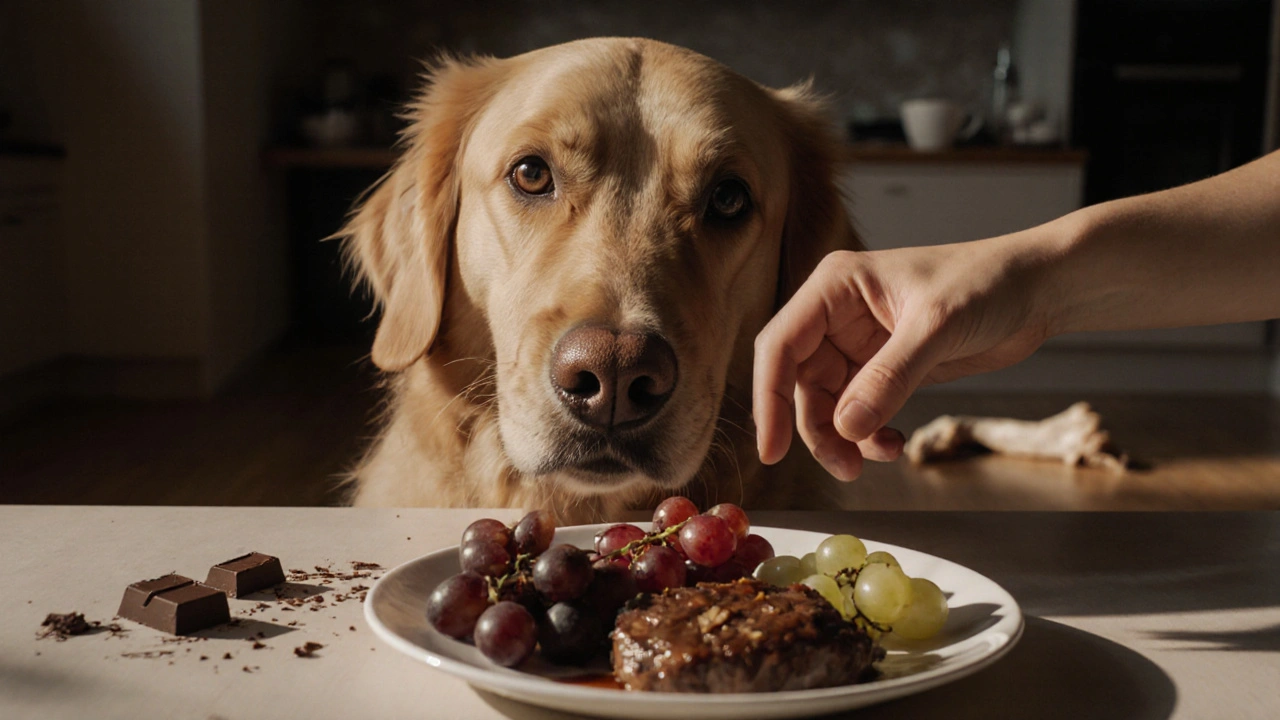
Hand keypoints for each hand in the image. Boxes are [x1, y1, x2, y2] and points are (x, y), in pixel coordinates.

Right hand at [753, 235, 1053, 480]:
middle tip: (844, 467)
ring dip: (844, 437)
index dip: (769, 398)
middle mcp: (838, 314)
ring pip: (828, 403)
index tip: (772, 449)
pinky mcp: (885, 367)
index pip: (781, 345)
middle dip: (816, 428)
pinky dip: (868, 434)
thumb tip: (845, 428)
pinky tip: (893, 444)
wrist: (1041, 288)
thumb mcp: (937, 327)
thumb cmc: (989, 282)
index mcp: (835, 286)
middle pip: (799, 383)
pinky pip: (858, 410)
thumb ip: (889, 377)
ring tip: (876, 459)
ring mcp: (860, 343)